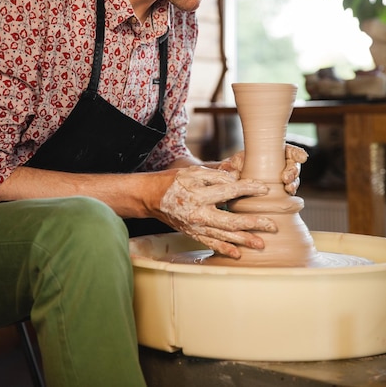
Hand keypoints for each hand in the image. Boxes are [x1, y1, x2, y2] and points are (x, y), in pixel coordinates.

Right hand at [160, 165, 275, 258]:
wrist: (151, 197)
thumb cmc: (174, 181)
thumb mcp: (193, 172)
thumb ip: (214, 176)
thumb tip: (235, 181)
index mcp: (199, 194)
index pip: (230, 191)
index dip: (249, 188)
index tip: (264, 188)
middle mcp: (199, 213)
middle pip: (232, 221)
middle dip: (254, 223)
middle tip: (273, 225)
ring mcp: (196, 227)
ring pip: (224, 235)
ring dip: (244, 240)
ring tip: (262, 243)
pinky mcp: (193, 234)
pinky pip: (211, 243)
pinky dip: (224, 249)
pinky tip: (237, 254)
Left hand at [218, 144, 307, 195]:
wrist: (235, 181)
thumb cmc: (237, 167)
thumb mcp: (235, 161)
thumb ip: (234, 164)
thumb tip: (231, 168)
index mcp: (274, 152)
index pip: (290, 151)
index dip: (297, 154)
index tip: (301, 158)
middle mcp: (281, 164)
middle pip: (294, 166)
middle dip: (293, 172)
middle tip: (286, 178)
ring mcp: (282, 178)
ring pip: (294, 180)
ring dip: (293, 184)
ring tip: (288, 188)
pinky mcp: (281, 191)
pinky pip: (289, 192)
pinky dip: (290, 194)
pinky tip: (288, 195)